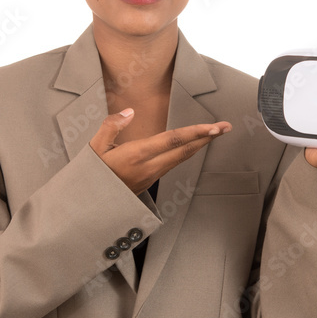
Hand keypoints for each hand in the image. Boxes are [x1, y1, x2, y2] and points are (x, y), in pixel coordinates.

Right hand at [89, 109, 231, 194]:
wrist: (89, 206)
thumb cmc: (91, 175)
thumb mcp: (94, 148)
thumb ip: (111, 126)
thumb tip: (129, 112)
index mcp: (137, 155)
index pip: (173, 140)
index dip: (195, 132)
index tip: (214, 127)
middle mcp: (149, 166)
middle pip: (184, 150)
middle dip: (207, 138)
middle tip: (226, 127)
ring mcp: (151, 175)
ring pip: (181, 158)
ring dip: (200, 145)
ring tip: (215, 134)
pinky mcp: (150, 180)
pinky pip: (174, 164)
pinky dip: (187, 152)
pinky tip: (193, 146)